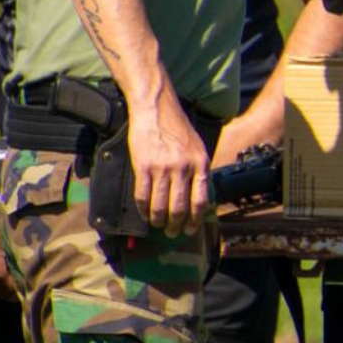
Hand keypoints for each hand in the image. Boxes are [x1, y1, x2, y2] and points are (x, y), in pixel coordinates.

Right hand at [129, 96, 210, 236]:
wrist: (157, 109)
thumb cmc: (178, 129)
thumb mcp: (197, 149)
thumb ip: (198, 172)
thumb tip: (198, 200)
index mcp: (200, 164)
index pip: (200, 202)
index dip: (195, 220)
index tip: (190, 230)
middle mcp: (183, 168)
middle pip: (179, 208)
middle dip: (176, 226)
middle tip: (172, 233)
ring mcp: (162, 168)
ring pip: (160, 206)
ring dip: (159, 220)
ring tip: (158, 224)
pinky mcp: (143, 166)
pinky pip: (142, 196)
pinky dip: (142, 209)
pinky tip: (144, 213)